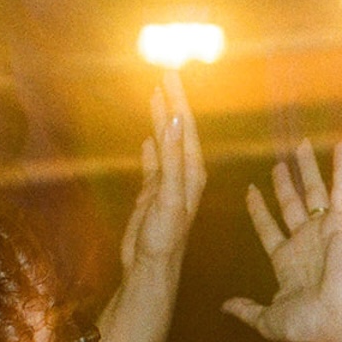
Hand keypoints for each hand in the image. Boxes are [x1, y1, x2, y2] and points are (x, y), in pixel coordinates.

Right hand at [120, 71, 204, 274]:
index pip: (186, 126)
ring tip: (156, 95)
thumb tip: (176, 122)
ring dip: (161, 119)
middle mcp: (184, 173)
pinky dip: (152, 147)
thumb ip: (172, 159)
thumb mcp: (170, 196)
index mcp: (192, 171)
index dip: (178, 99)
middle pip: (178, 129)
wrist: (151, 268)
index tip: (170, 73)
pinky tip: (149, 136)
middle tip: (165, 73)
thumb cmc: (164, 237)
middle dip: (172, 101)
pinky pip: (154, 163)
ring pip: (165, 142)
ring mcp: (169, 183)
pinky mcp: (154, 194)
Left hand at [222, 138, 341, 341]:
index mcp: (286, 261)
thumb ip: (247, 309)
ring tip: (302, 144)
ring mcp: (323, 230)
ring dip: (307, 167)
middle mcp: (305, 242)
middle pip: (290, 204)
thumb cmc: (307, 321)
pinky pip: (340, 188)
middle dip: (283, 184)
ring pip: (312, 190)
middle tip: (277, 164)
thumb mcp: (268, 318)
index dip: (258, 210)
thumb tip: (224, 306)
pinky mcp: (339, 223)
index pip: (268, 228)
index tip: (250, 190)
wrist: (337, 317)